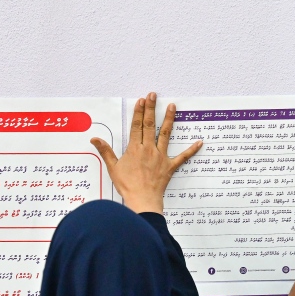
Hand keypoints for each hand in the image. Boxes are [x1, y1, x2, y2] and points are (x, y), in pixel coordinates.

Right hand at [91, 92, 202, 213]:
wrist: (142, 200)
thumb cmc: (127, 186)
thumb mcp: (113, 168)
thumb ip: (105, 151)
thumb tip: (94, 139)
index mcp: (134, 149)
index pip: (136, 126)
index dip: (138, 112)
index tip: (141, 100)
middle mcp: (148, 149)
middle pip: (149, 125)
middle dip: (151, 109)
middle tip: (153, 95)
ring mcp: (160, 157)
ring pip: (165, 134)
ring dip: (168, 119)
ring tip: (172, 106)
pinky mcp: (170, 166)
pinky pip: (183, 157)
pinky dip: (191, 150)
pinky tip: (200, 142)